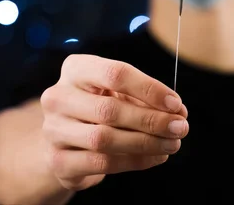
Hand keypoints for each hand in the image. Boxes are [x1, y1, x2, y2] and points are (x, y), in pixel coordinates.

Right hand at [40, 54, 188, 190]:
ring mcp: (53, 130)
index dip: (149, 89)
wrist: (65, 139)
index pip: (115, 73)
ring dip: (146, 143)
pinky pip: (102, 163)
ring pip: (105, 139)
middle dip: (152, 120)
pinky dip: (135, 161)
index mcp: (75, 69)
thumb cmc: (99, 107)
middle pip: (110, 109)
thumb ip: (144, 98)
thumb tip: (178, 112)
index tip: (176, 103)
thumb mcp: (118, 93)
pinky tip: (156, 157)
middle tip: (180, 127)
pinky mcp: (58, 160)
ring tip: (172, 144)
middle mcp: (58, 97)